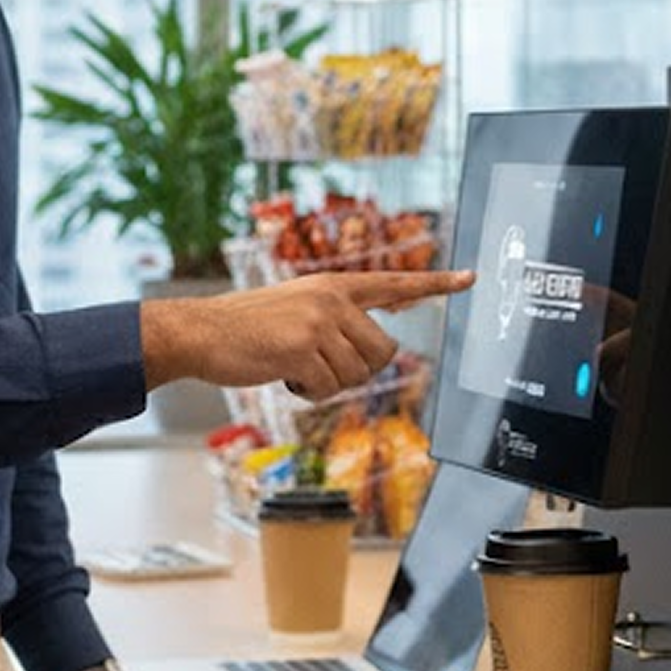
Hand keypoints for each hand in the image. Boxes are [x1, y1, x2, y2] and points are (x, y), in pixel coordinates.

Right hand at [140, 269, 474, 398]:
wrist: (201, 331)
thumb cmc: (247, 327)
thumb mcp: (298, 308)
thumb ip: (337, 318)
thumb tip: (380, 346)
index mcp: (334, 285)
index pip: (395, 282)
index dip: (435, 284)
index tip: (470, 278)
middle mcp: (332, 298)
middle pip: (383, 352)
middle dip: (356, 370)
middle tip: (318, 367)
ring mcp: (319, 321)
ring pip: (357, 374)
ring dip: (327, 383)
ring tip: (293, 365)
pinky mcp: (303, 347)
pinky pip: (328, 388)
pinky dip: (307, 392)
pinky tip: (283, 375)